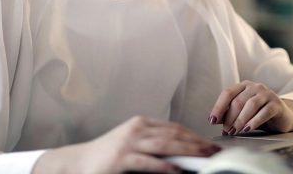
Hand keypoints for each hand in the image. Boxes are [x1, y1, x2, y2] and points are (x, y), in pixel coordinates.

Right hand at [33, 116, 219, 173]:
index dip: (194, 135)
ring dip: (188, 151)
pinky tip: (178, 170)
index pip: (175, 127)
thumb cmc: (106, 156)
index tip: (210, 144)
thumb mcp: (133, 144)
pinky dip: (165, 166)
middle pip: (174, 134)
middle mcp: (137, 129)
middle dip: (197, 142)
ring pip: (165, 144)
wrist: (77, 162)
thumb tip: (181, 155)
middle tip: (215, 151)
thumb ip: (154, 146)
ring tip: (204, 157)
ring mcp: (128, 142)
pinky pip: (148, 161)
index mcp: (141, 123)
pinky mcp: (121, 158)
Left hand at [208, 80, 292, 134]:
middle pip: (238, 101)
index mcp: (244, 86)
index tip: (212, 120)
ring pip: (250, 105)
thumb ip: (230, 114)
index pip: (228, 93)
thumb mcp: (243, 113)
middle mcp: (255, 87)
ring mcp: (267, 94)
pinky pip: (264, 112)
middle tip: (226, 131)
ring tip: (234, 132)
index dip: (218, 107)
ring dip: (240, 120)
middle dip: (230, 118)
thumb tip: (215, 120)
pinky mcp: (277, 104)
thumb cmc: (260, 114)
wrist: (283, 116)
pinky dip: (254, 121)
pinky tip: (247, 129)